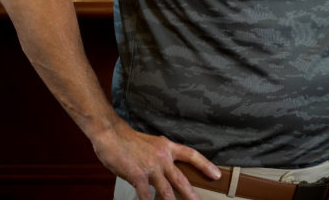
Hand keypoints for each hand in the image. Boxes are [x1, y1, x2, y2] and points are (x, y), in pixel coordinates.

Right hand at [92, 118, 219, 199]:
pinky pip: (145, 195)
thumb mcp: (152, 144)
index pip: (192, 155)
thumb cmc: (130, 140)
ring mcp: (151, 167)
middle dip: (191, 193)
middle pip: (181, 179)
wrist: (112, 134)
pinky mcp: (138, 175)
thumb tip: (165, 171)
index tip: (217, 174)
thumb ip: (161, 157)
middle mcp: (163, 157)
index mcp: (168, 147)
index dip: (206, 165)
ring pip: (166, 190)